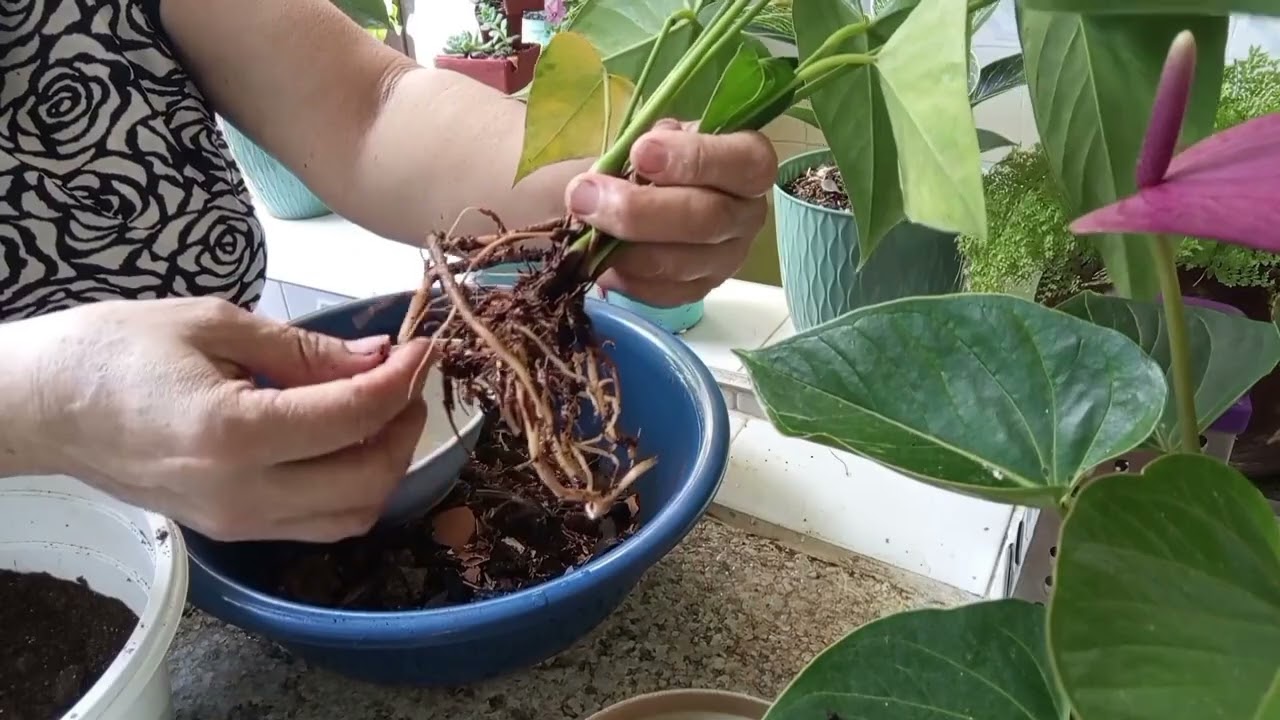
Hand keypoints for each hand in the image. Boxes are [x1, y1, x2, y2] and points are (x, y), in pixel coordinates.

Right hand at [14, 297, 431, 542]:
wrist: (41, 408)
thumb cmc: (114, 351)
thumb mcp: (213, 324)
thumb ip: (303, 349)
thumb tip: (378, 358)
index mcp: (234, 433)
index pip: (354, 415)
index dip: (403, 380)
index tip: (425, 347)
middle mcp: (242, 493)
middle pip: (368, 480)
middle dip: (405, 428)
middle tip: (408, 381)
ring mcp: (237, 522)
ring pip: (350, 515)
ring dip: (385, 465)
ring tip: (383, 410)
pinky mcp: (232, 529)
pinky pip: (317, 523)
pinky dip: (351, 487)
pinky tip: (347, 441)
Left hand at [565, 119, 776, 306]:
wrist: (631, 195)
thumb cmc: (650, 158)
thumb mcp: (655, 136)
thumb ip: (648, 145)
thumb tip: (627, 167)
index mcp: (749, 164)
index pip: (745, 162)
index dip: (694, 159)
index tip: (640, 153)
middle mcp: (747, 215)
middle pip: (707, 219)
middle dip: (639, 209)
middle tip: (586, 197)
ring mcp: (727, 259)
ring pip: (682, 263)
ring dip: (624, 248)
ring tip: (584, 228)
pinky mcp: (699, 290)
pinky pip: (664, 292)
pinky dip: (626, 278)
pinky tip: (600, 261)